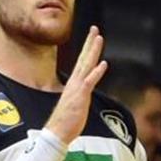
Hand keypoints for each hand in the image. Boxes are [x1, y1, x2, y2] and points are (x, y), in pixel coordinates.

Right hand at [44, 26, 107, 144]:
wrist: (57, 132)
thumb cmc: (67, 120)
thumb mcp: (75, 103)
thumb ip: (80, 94)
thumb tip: (84, 90)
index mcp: (74, 83)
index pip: (82, 62)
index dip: (88, 48)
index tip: (93, 36)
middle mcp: (75, 82)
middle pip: (84, 58)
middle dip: (90, 43)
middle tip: (95, 29)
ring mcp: (77, 88)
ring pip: (87, 65)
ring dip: (93, 51)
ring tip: (99, 38)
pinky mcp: (81, 96)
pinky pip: (89, 82)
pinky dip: (96, 72)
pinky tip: (103, 64)